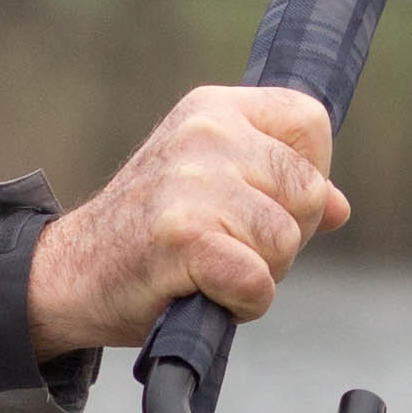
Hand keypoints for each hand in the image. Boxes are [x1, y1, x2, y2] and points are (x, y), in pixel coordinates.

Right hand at [24, 87, 348, 356]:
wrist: (71, 274)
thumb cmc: (150, 236)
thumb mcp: (214, 189)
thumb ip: (278, 189)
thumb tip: (340, 208)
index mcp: (214, 109)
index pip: (311, 122)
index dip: (308, 175)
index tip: (264, 203)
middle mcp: (205, 132)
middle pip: (308, 190)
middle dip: (285, 236)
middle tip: (227, 246)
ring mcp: (193, 181)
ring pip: (287, 239)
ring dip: (259, 272)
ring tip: (209, 268)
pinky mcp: (184, 234)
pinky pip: (258, 280)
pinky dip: (241, 303)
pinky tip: (204, 291)